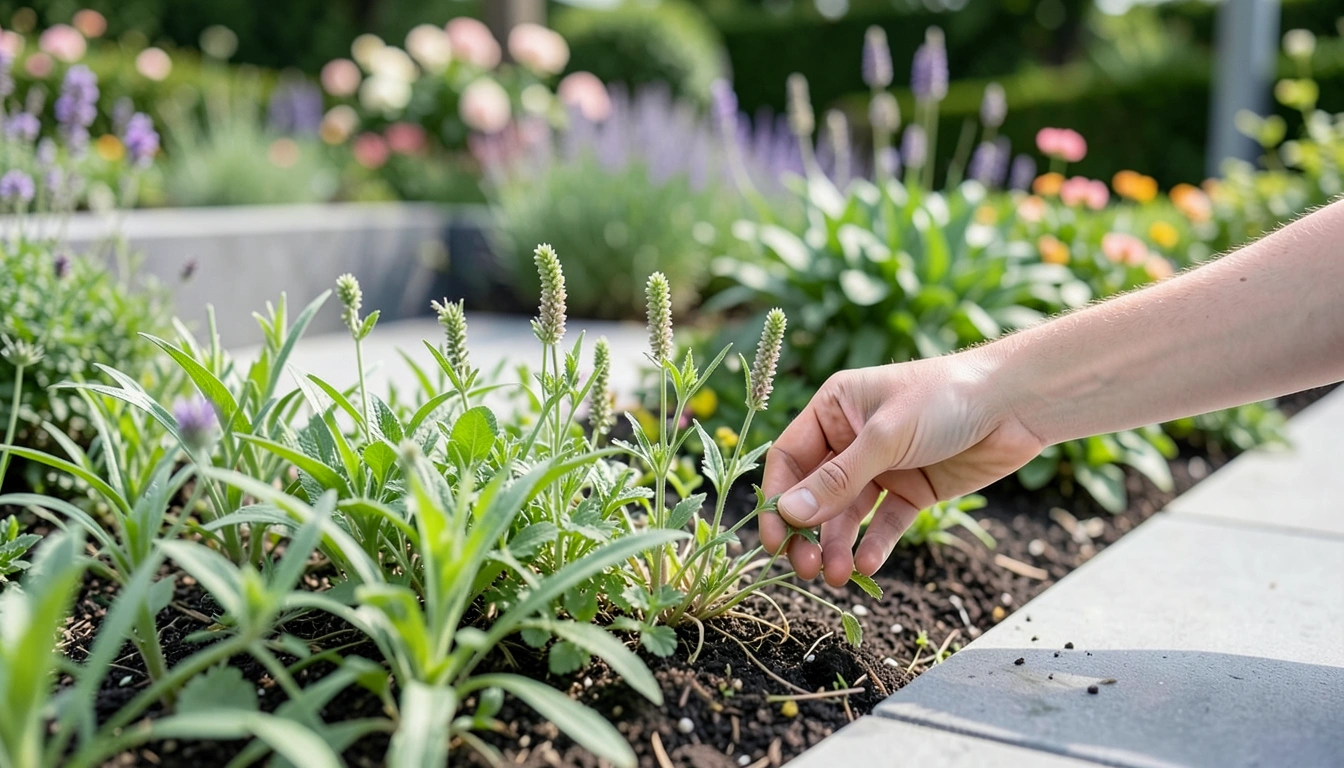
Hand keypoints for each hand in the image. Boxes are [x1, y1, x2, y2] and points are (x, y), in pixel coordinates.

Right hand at [759, 351, 1043, 586]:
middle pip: (814, 493)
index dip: (777, 500)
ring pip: (847, 514)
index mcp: (834, 409)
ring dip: (838, 546)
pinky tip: (868, 566)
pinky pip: (885, 522)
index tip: (775, 541)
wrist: (1016, 404)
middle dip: (807, 533)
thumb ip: (838, 479)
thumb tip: (789, 514)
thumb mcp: (885, 437)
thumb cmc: (944, 399)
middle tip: (805, 569)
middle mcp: (851, 438)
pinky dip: (875, 544)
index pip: (789, 460)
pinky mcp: (913, 489)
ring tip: (838, 577)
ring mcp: (883, 466)